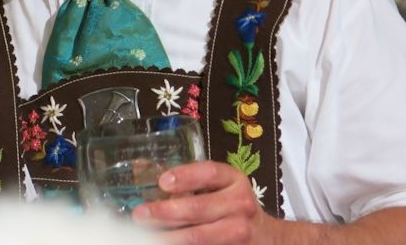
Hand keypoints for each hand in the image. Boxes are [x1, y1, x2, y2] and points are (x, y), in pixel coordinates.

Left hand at [131, 160, 274, 244]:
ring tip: (146, 234)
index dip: (186, 176)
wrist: (265, 237)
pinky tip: (165, 243)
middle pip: (199, 207)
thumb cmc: (232, 204)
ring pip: (199, 235)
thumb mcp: (219, 185)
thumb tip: (140, 168)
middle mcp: (241, 204)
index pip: (210, 172)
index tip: (162, 181)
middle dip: (166, 212)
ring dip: (170, 236)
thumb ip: (187, 178)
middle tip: (140, 213)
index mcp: (235, 180)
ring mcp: (240, 231)